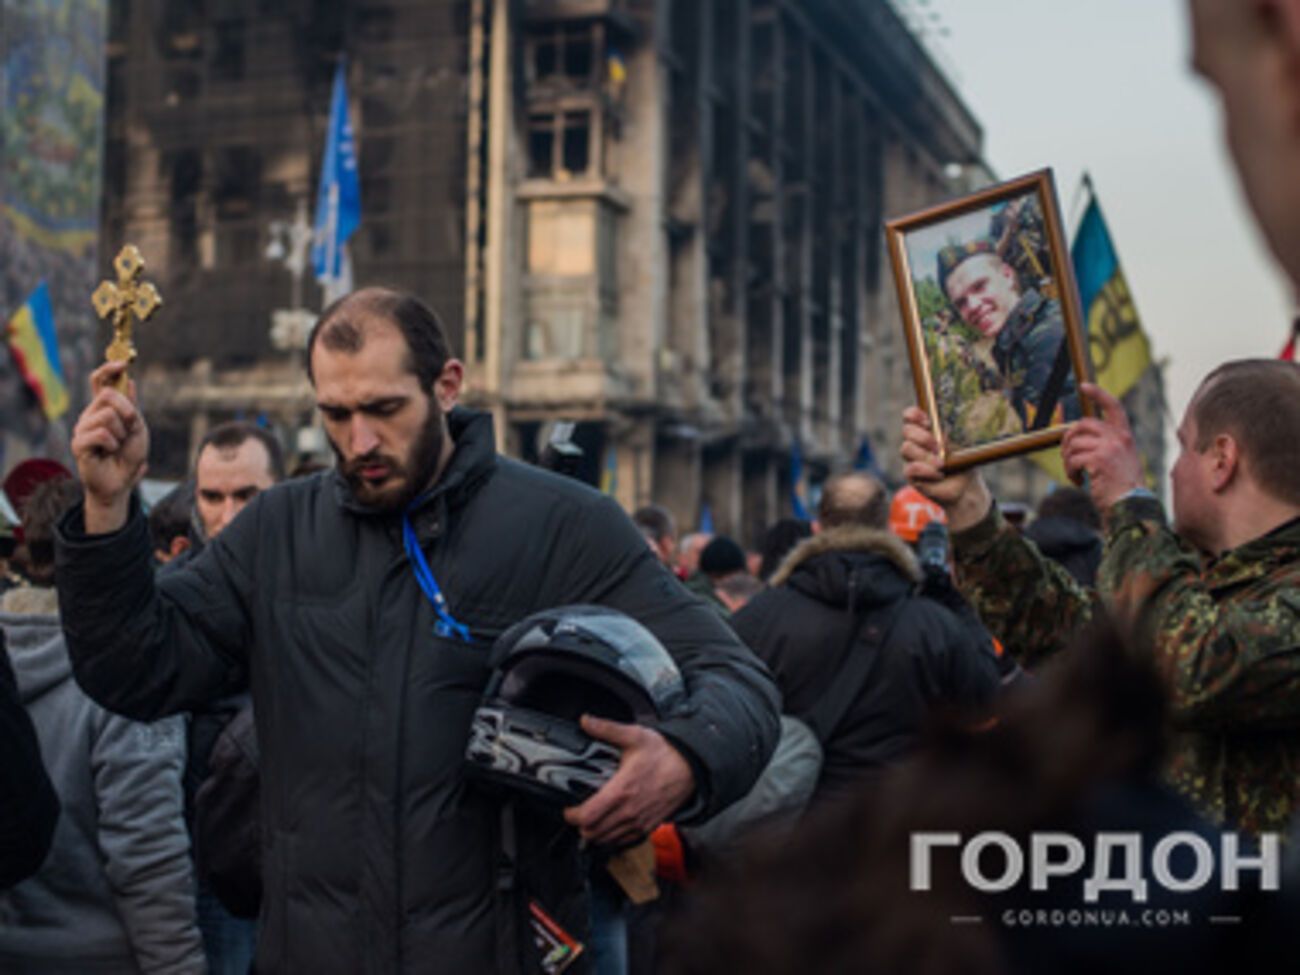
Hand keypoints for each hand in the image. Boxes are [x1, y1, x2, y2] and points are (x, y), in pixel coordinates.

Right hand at [71, 362, 149, 532]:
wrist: (121, 481)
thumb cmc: (129, 455)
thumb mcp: (137, 428)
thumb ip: (131, 406)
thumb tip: (130, 380)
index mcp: (104, 408)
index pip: (99, 381)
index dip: (108, 369)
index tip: (122, 363)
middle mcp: (90, 414)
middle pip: (108, 394)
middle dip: (127, 412)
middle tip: (129, 430)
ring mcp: (82, 427)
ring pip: (107, 415)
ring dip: (121, 432)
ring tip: (118, 445)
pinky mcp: (79, 443)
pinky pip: (101, 433)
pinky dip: (113, 444)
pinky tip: (109, 452)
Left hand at [563, 716, 694, 847]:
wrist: (691, 767)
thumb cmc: (665, 753)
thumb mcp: (634, 736)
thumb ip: (607, 729)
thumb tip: (587, 721)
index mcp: (621, 791)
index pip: (587, 816)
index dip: (571, 816)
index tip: (568, 809)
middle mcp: (629, 811)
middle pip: (593, 833)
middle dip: (580, 826)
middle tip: (578, 814)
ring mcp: (639, 822)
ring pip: (607, 840)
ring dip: (595, 833)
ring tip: (592, 820)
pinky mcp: (649, 826)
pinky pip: (624, 842)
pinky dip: (612, 838)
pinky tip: (611, 824)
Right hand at [899, 407, 992, 531]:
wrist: (965, 486)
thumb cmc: (962, 461)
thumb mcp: (959, 444)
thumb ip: (949, 434)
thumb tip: (943, 431)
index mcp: (926, 430)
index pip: (910, 416)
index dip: (914, 415)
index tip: (928, 421)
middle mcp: (915, 442)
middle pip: (906, 430)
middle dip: (922, 436)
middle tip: (938, 446)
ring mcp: (911, 458)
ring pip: (906, 448)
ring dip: (925, 455)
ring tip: (942, 464)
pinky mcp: (911, 475)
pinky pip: (910, 469)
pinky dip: (926, 470)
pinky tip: (939, 474)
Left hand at [1061, 383, 1142, 510]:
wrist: (1131, 506)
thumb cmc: (1123, 488)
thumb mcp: (1119, 460)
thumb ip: (1105, 445)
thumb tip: (1077, 438)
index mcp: (1125, 436)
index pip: (1113, 407)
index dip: (1098, 394)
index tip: (1084, 386)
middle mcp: (1119, 438)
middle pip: (1083, 424)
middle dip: (1068, 438)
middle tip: (1067, 456)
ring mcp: (1109, 447)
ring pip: (1074, 444)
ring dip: (1068, 461)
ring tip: (1075, 474)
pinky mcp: (1099, 460)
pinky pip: (1072, 459)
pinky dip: (1070, 471)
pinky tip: (1077, 482)